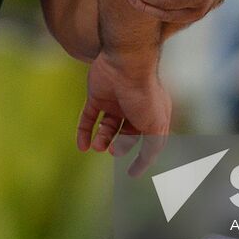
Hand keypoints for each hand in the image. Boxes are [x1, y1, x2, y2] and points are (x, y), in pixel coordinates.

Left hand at [76, 53, 170, 176]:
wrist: (125, 64)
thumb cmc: (144, 94)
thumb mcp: (155, 125)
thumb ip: (153, 146)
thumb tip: (147, 162)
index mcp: (153, 113)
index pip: (150, 139)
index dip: (142, 157)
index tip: (132, 174)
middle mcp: (134, 107)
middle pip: (127, 134)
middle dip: (120, 145)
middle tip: (113, 151)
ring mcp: (115, 101)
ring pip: (107, 127)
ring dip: (102, 140)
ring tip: (98, 146)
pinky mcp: (97, 95)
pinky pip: (89, 117)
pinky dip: (84, 132)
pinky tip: (82, 146)